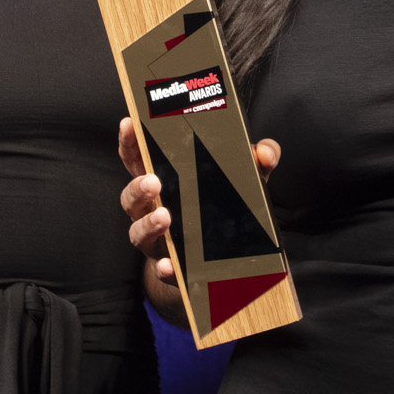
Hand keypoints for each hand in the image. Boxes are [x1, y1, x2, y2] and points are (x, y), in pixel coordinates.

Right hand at [115, 117, 280, 319]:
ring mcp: (158, 240)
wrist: (224, 260)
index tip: (129, 124)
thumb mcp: (242, 180)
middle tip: (153, 181)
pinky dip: (164, 268)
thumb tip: (264, 153)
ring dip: (148, 224)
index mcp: (165, 182)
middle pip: (131, 197)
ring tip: (164, 217)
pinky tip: (170, 264)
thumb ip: (256, 161)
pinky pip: (161, 269)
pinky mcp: (171, 268)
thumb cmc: (222, 207)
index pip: (140, 159)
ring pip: (138, 233)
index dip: (130, 142)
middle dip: (138, 187)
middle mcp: (153, 210)